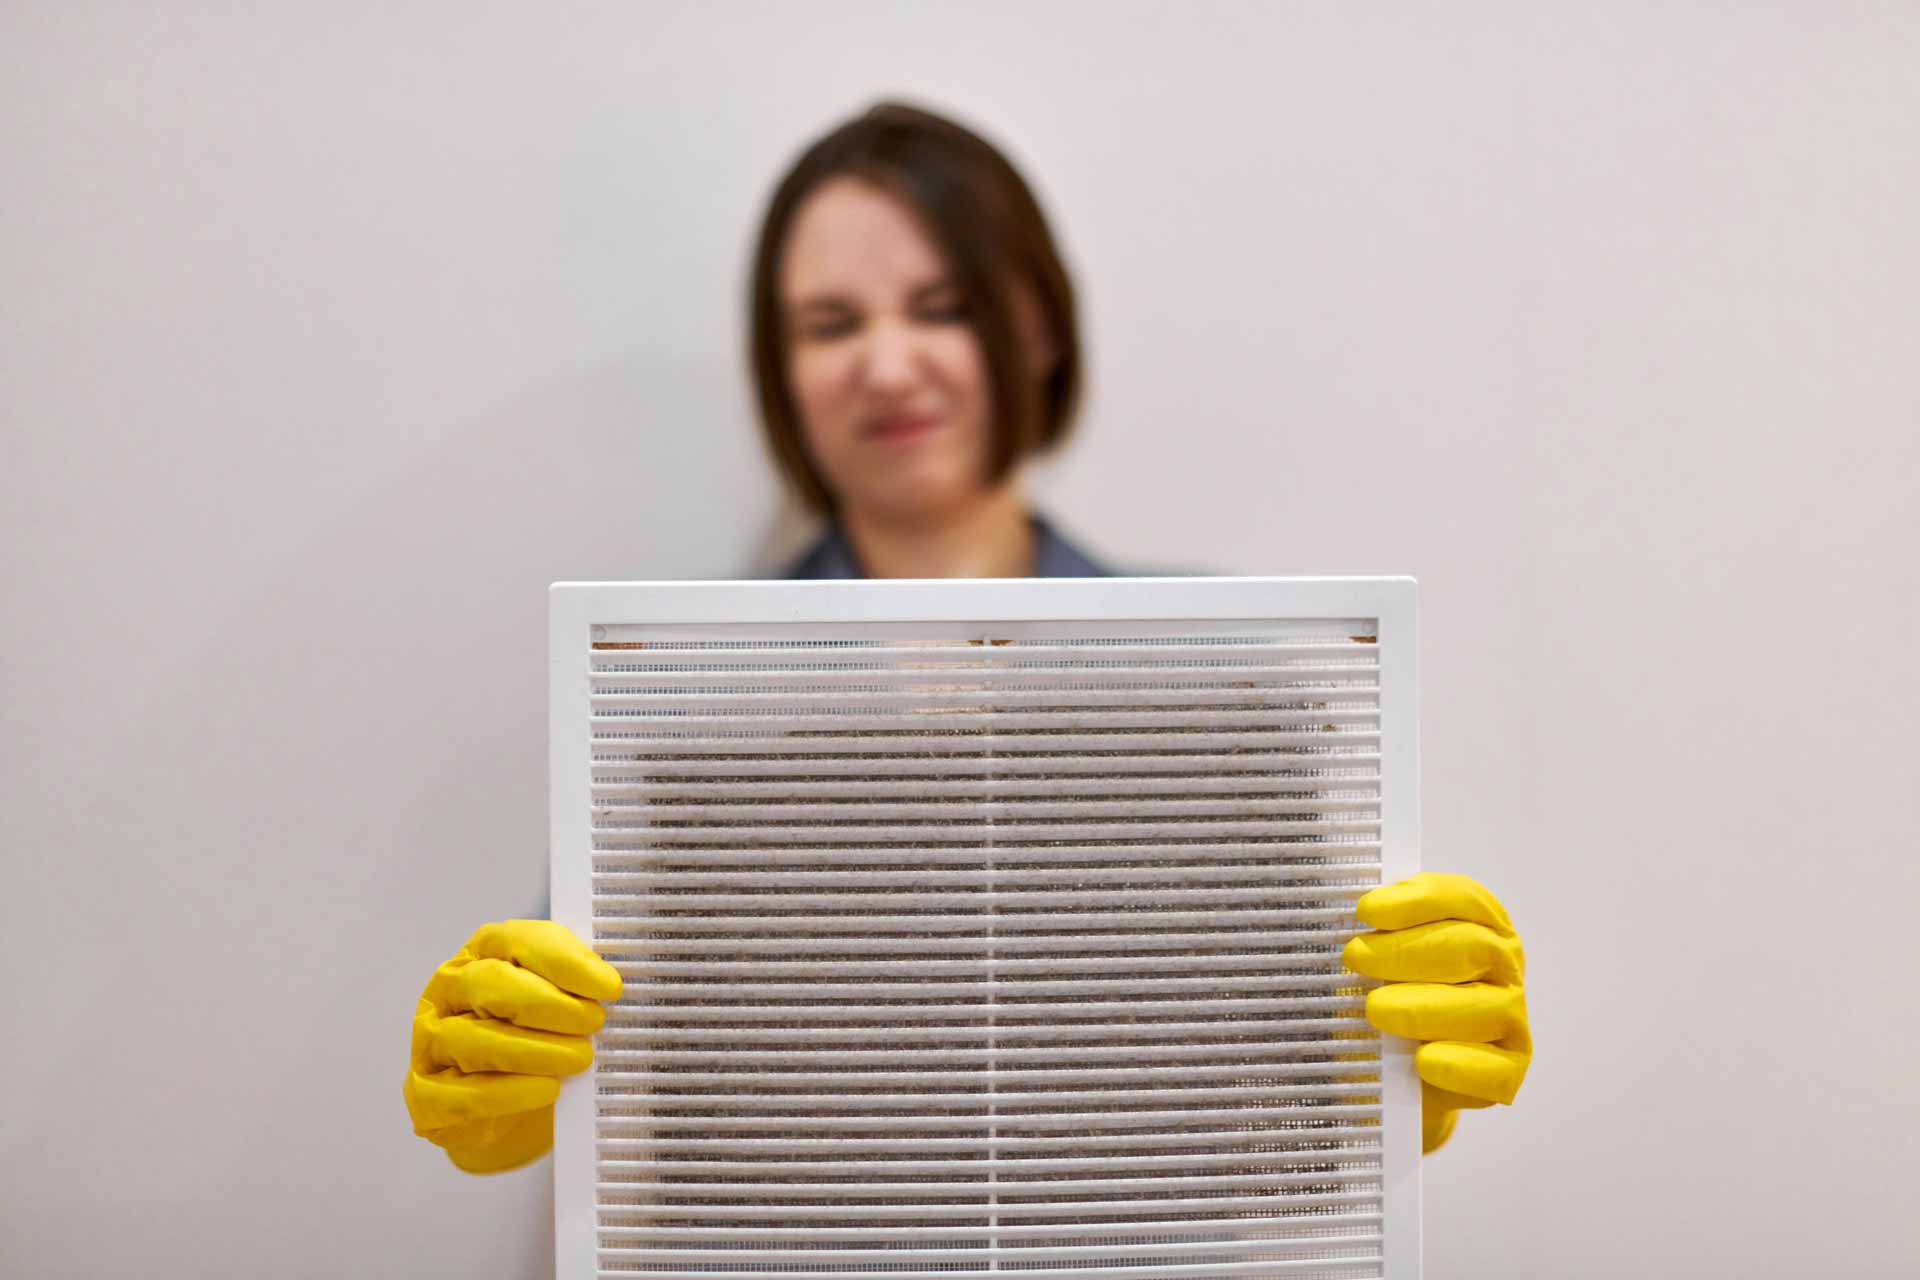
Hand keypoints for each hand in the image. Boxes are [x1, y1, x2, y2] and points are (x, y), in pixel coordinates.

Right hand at [402, 920, 622, 1172]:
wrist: (512, 1116)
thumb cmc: (539, 1043)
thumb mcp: (561, 1004)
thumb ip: (579, 986)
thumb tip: (613, 984)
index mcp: (482, 953)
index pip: (518, 941)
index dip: (566, 962)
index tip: (609, 987)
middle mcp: (448, 991)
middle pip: (490, 984)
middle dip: (550, 1004)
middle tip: (594, 1024)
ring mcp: (430, 1042)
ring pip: (473, 1039)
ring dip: (534, 1050)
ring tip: (579, 1059)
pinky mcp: (425, 1095)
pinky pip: (460, 1095)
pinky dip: (508, 1094)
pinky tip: (545, 1091)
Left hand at [1341, 873, 1530, 1153]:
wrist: (1401, 1075)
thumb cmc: (1390, 1001)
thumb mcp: (1377, 962)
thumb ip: (1372, 935)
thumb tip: (1341, 918)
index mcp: (1480, 927)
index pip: (1463, 899)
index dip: (1416, 900)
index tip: (1366, 910)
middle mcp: (1504, 970)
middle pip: (1472, 947)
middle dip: (1408, 949)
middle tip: (1356, 957)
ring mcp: (1511, 1023)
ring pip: (1485, 1008)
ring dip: (1424, 1006)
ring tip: (1375, 1010)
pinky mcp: (1507, 1074)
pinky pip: (1492, 1071)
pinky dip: (1457, 1065)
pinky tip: (1421, 1061)